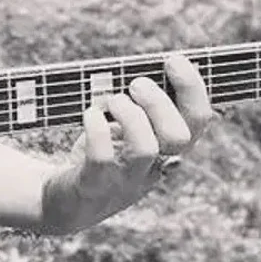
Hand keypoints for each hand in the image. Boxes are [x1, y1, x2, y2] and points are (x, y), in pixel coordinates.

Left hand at [46, 53, 213, 232]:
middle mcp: (153, 168)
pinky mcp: (93, 186)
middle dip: (160, 102)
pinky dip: (97, 129)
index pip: (199, 120)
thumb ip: (143, 104)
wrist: (62, 200)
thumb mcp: (125, 128)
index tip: (172, 60)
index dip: (192, 88)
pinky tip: (90, 115)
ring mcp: (124, 181)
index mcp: (168, 149)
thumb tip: (153, 66)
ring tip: (113, 100)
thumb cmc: (97, 152)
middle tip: (135, 84)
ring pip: (146, 150)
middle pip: (179, 137)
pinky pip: (102, 158)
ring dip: (131, 115)